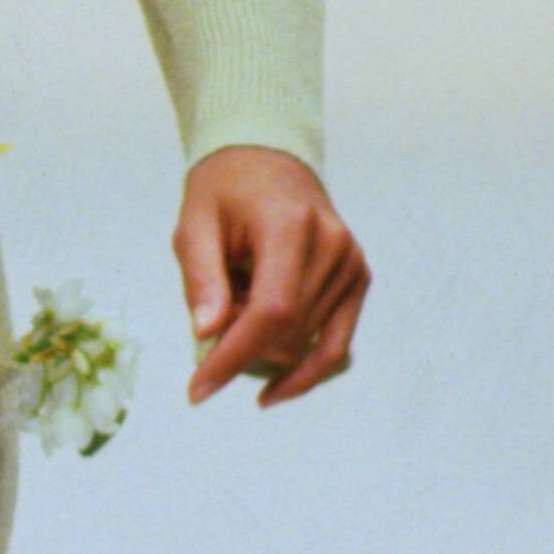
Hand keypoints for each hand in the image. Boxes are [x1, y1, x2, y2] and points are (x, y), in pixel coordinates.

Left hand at [173, 145, 368, 407]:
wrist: (267, 162)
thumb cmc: (224, 193)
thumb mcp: (194, 226)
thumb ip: (201, 278)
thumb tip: (207, 334)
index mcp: (292, 226)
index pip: (271, 311)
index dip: (233, 357)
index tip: (196, 391)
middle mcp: (333, 246)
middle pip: (284, 334)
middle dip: (239, 341)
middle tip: (217, 303)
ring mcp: (352, 264)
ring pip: (301, 344)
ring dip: (262, 342)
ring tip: (244, 294)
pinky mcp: (358, 280)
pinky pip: (336, 347)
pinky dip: (304, 373)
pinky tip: (273, 392)